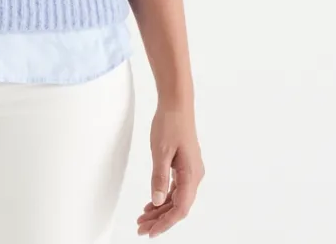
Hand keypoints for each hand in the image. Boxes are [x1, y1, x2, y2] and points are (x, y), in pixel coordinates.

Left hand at [136, 100, 203, 236]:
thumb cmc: (169, 124)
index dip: (166, 223)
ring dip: (160, 210)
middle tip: (141, 228)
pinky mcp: (184, 165)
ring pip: (176, 198)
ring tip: (143, 218)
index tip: (151, 232)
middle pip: (178, 206)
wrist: (176, 104)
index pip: (180, 208)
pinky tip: (152, 203)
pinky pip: (175, 188)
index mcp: (191, 175)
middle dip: (160, 220)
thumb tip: (157, 201)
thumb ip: (159, 178)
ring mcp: (190, 171)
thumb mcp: (160, 151)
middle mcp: (194, 176)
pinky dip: (163, 197)